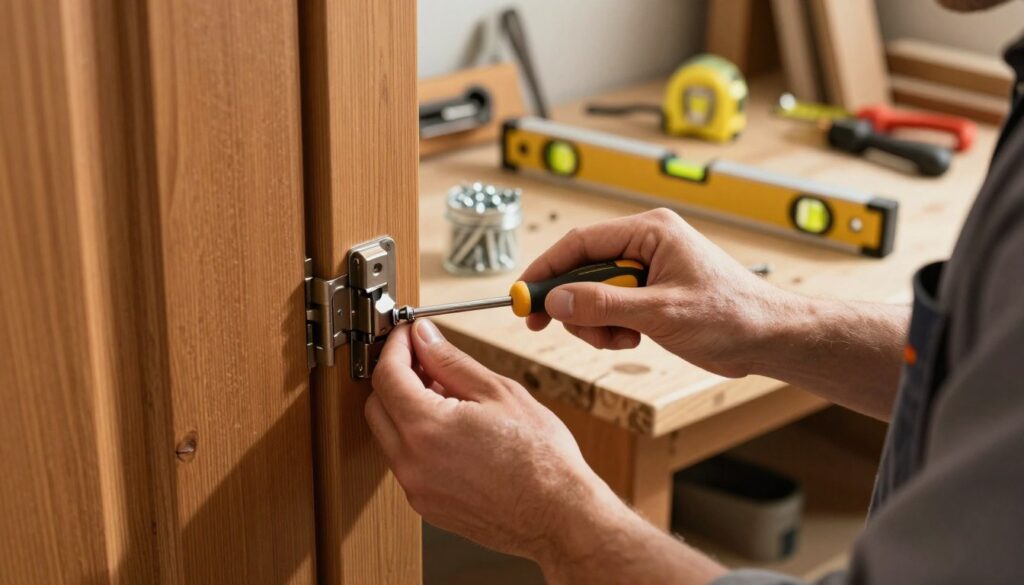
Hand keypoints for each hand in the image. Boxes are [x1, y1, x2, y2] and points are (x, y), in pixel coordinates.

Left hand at [367, 319, 727, 583]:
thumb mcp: (498, 392)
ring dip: (406, 408)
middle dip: (395, 376)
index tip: (407, 335)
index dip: (395, 347)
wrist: (559, 516)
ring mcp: (417, 488)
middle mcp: (412, 463)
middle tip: (426, 359)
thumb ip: (451, 362)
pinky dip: (418, 437)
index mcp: (426, 429)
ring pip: (389, 435)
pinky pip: (407, 461)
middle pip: (377, 406)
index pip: (386, 376)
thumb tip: (424, 338)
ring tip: (448, 394)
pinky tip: (452, 427)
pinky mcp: (426, 505)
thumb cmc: (541, 459)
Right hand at [520, 208, 791, 377]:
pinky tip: (633, 340)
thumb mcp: (660, 312)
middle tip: (552, 327)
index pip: (580, 243)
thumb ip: (604, 304)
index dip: (546, 269)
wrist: (768, 338)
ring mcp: (647, 270)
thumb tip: (557, 298)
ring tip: (620, 340)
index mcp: (650, 231)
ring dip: (594, 323)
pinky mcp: (650, 295)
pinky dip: (610, 330)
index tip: (523, 296)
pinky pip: (610, 309)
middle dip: (572, 304)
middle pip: (582, 270)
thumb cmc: (731, 315)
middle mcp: (645, 245)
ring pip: (592, 294)